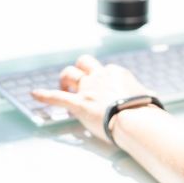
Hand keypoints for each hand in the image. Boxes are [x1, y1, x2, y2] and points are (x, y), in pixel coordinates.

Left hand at [32, 54, 155, 143]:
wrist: (135, 119)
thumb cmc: (144, 110)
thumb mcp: (148, 96)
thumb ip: (144, 94)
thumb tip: (150, 97)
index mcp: (116, 74)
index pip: (104, 70)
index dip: (100, 78)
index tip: (102, 89)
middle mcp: (100, 76)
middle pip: (83, 63)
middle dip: (78, 69)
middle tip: (76, 80)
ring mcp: (88, 88)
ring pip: (69, 74)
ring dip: (64, 79)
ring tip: (62, 87)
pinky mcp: (79, 103)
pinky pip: (57, 96)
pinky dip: (44, 94)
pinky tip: (34, 94)